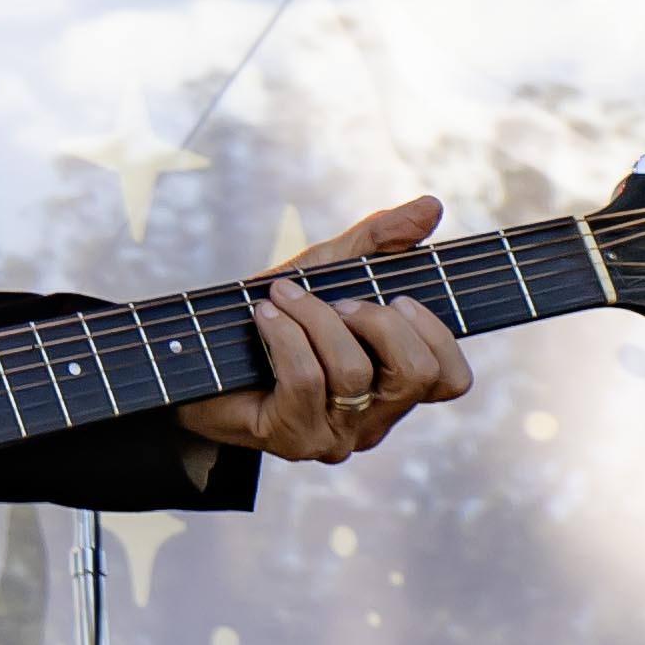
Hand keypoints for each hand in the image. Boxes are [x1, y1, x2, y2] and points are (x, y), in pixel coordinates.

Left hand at [174, 195, 478, 465]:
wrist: (193, 349)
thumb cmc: (274, 310)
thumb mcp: (330, 267)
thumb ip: (380, 239)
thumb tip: (432, 205)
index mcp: (394, 388)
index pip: (451, 382)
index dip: (436, 336)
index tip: (399, 298)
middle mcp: (374, 420)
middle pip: (416, 375)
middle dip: (379, 323)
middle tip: (340, 299)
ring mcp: (334, 437)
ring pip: (354, 374)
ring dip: (316, 318)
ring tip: (283, 296)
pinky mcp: (291, 439)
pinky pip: (307, 379)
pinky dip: (285, 334)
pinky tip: (264, 314)